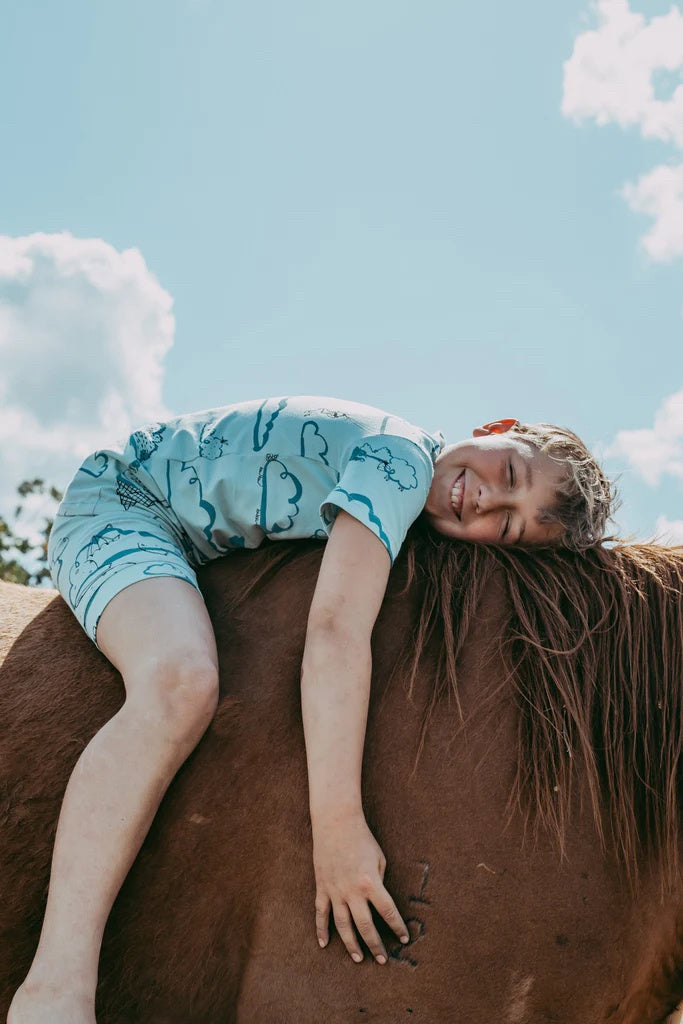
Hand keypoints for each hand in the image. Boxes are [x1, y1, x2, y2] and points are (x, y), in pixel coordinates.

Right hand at [312, 811, 408, 963]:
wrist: (336, 823)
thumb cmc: (362, 838)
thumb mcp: (379, 859)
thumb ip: (379, 882)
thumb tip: (377, 901)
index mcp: (371, 883)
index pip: (388, 912)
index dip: (397, 927)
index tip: (404, 938)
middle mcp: (353, 891)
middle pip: (366, 926)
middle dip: (375, 945)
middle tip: (382, 960)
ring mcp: (335, 891)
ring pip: (343, 925)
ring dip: (351, 944)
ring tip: (358, 958)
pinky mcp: (322, 887)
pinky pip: (321, 913)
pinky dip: (322, 929)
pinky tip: (324, 944)